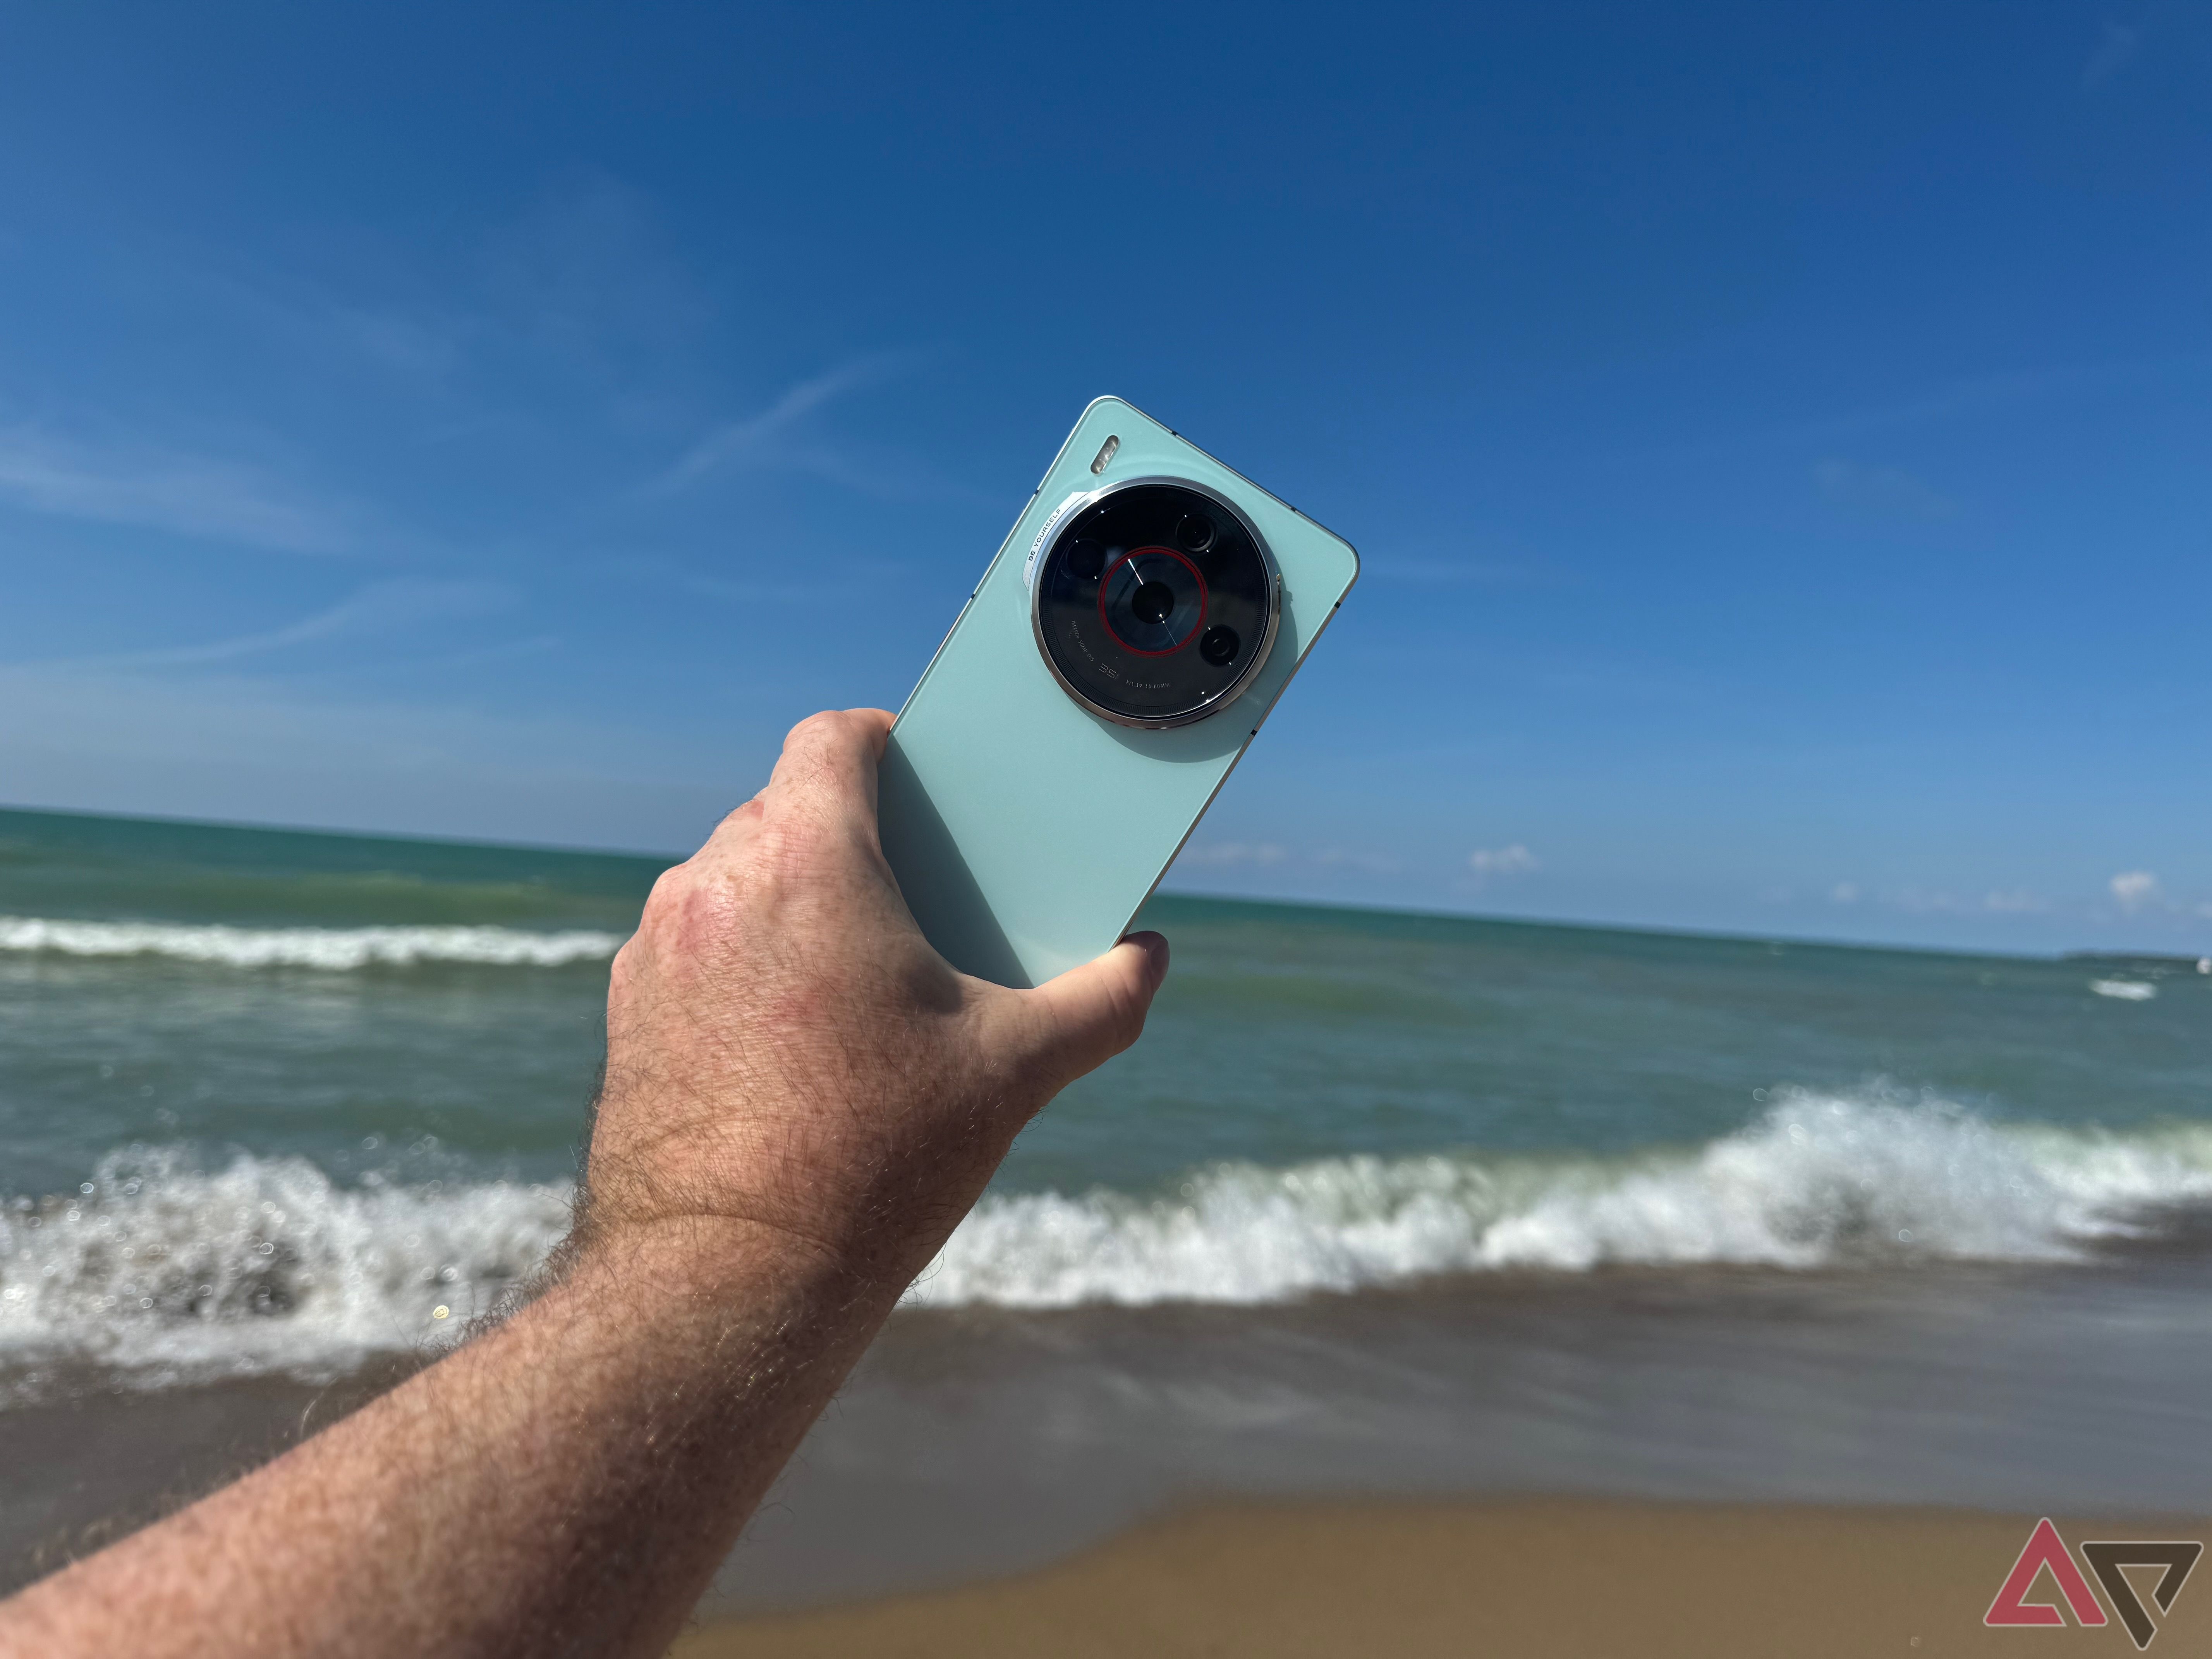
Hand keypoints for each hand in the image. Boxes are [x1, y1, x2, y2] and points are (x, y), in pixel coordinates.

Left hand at [580, 707, 1167, 1288]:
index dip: (880, 738)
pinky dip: (740, 960)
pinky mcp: (626, 1012)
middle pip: (783, 808)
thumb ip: (1100, 1001)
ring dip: (789, 898)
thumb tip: (1149, 958)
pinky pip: (692, 947)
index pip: (830, 737)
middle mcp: (715, 884)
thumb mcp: (1014, 1072)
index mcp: (810, 862)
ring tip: (852, 966)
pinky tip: (788, 1030)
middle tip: (911, 887)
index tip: (918, 772)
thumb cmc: (874, 1161)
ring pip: (732, 879)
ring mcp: (655, 950)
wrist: (728, 1280)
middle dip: (848, 832)